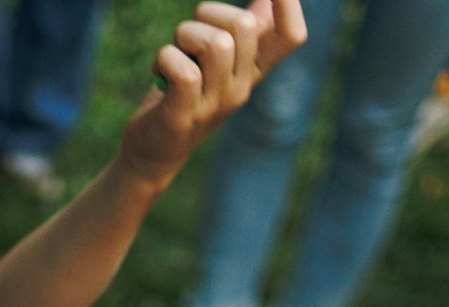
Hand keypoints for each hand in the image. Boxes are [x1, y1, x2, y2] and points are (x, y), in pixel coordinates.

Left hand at [117, 0, 307, 186]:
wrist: (156, 149)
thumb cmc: (187, 94)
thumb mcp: (219, 63)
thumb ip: (245, 35)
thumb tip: (267, 0)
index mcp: (255, 70)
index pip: (291, 36)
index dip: (288, 4)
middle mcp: (242, 87)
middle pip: (244, 25)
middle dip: (210, 13)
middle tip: (188, 35)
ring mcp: (215, 104)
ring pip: (215, 43)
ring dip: (185, 34)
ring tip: (175, 52)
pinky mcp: (184, 116)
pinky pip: (184, 71)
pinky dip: (165, 58)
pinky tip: (158, 69)